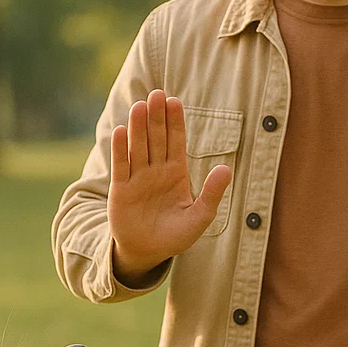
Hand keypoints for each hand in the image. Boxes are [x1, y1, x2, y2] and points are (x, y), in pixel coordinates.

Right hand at [107, 89, 232, 282]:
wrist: (148, 252)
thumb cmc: (176, 235)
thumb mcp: (200, 217)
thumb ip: (212, 193)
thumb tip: (227, 168)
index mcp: (176, 173)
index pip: (176, 142)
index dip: (175, 122)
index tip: (174, 102)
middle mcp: (156, 170)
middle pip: (156, 138)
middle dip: (157, 117)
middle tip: (157, 94)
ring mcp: (137, 178)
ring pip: (139, 147)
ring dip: (138, 127)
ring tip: (140, 106)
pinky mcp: (121, 190)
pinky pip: (121, 166)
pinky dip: (121, 150)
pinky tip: (121, 131)